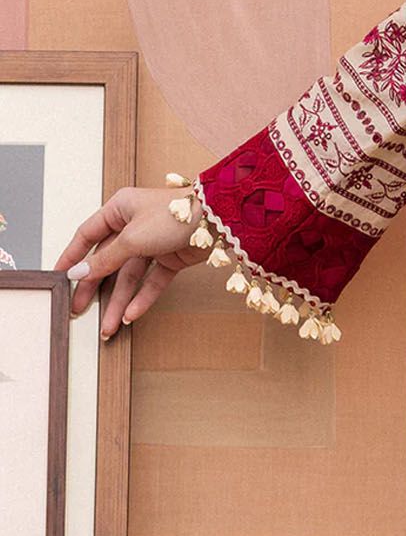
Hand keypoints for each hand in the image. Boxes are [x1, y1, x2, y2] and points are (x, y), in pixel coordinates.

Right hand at [53, 186, 206, 339]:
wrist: (216, 220)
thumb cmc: (173, 215)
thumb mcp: (132, 238)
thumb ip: (105, 259)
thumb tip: (79, 272)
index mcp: (120, 209)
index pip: (88, 234)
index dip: (72, 255)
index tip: (58, 275)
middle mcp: (135, 224)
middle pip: (107, 260)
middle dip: (94, 287)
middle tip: (79, 309)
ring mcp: (153, 242)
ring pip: (129, 275)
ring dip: (119, 301)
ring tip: (108, 326)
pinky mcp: (171, 257)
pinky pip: (151, 281)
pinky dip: (142, 297)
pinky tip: (131, 315)